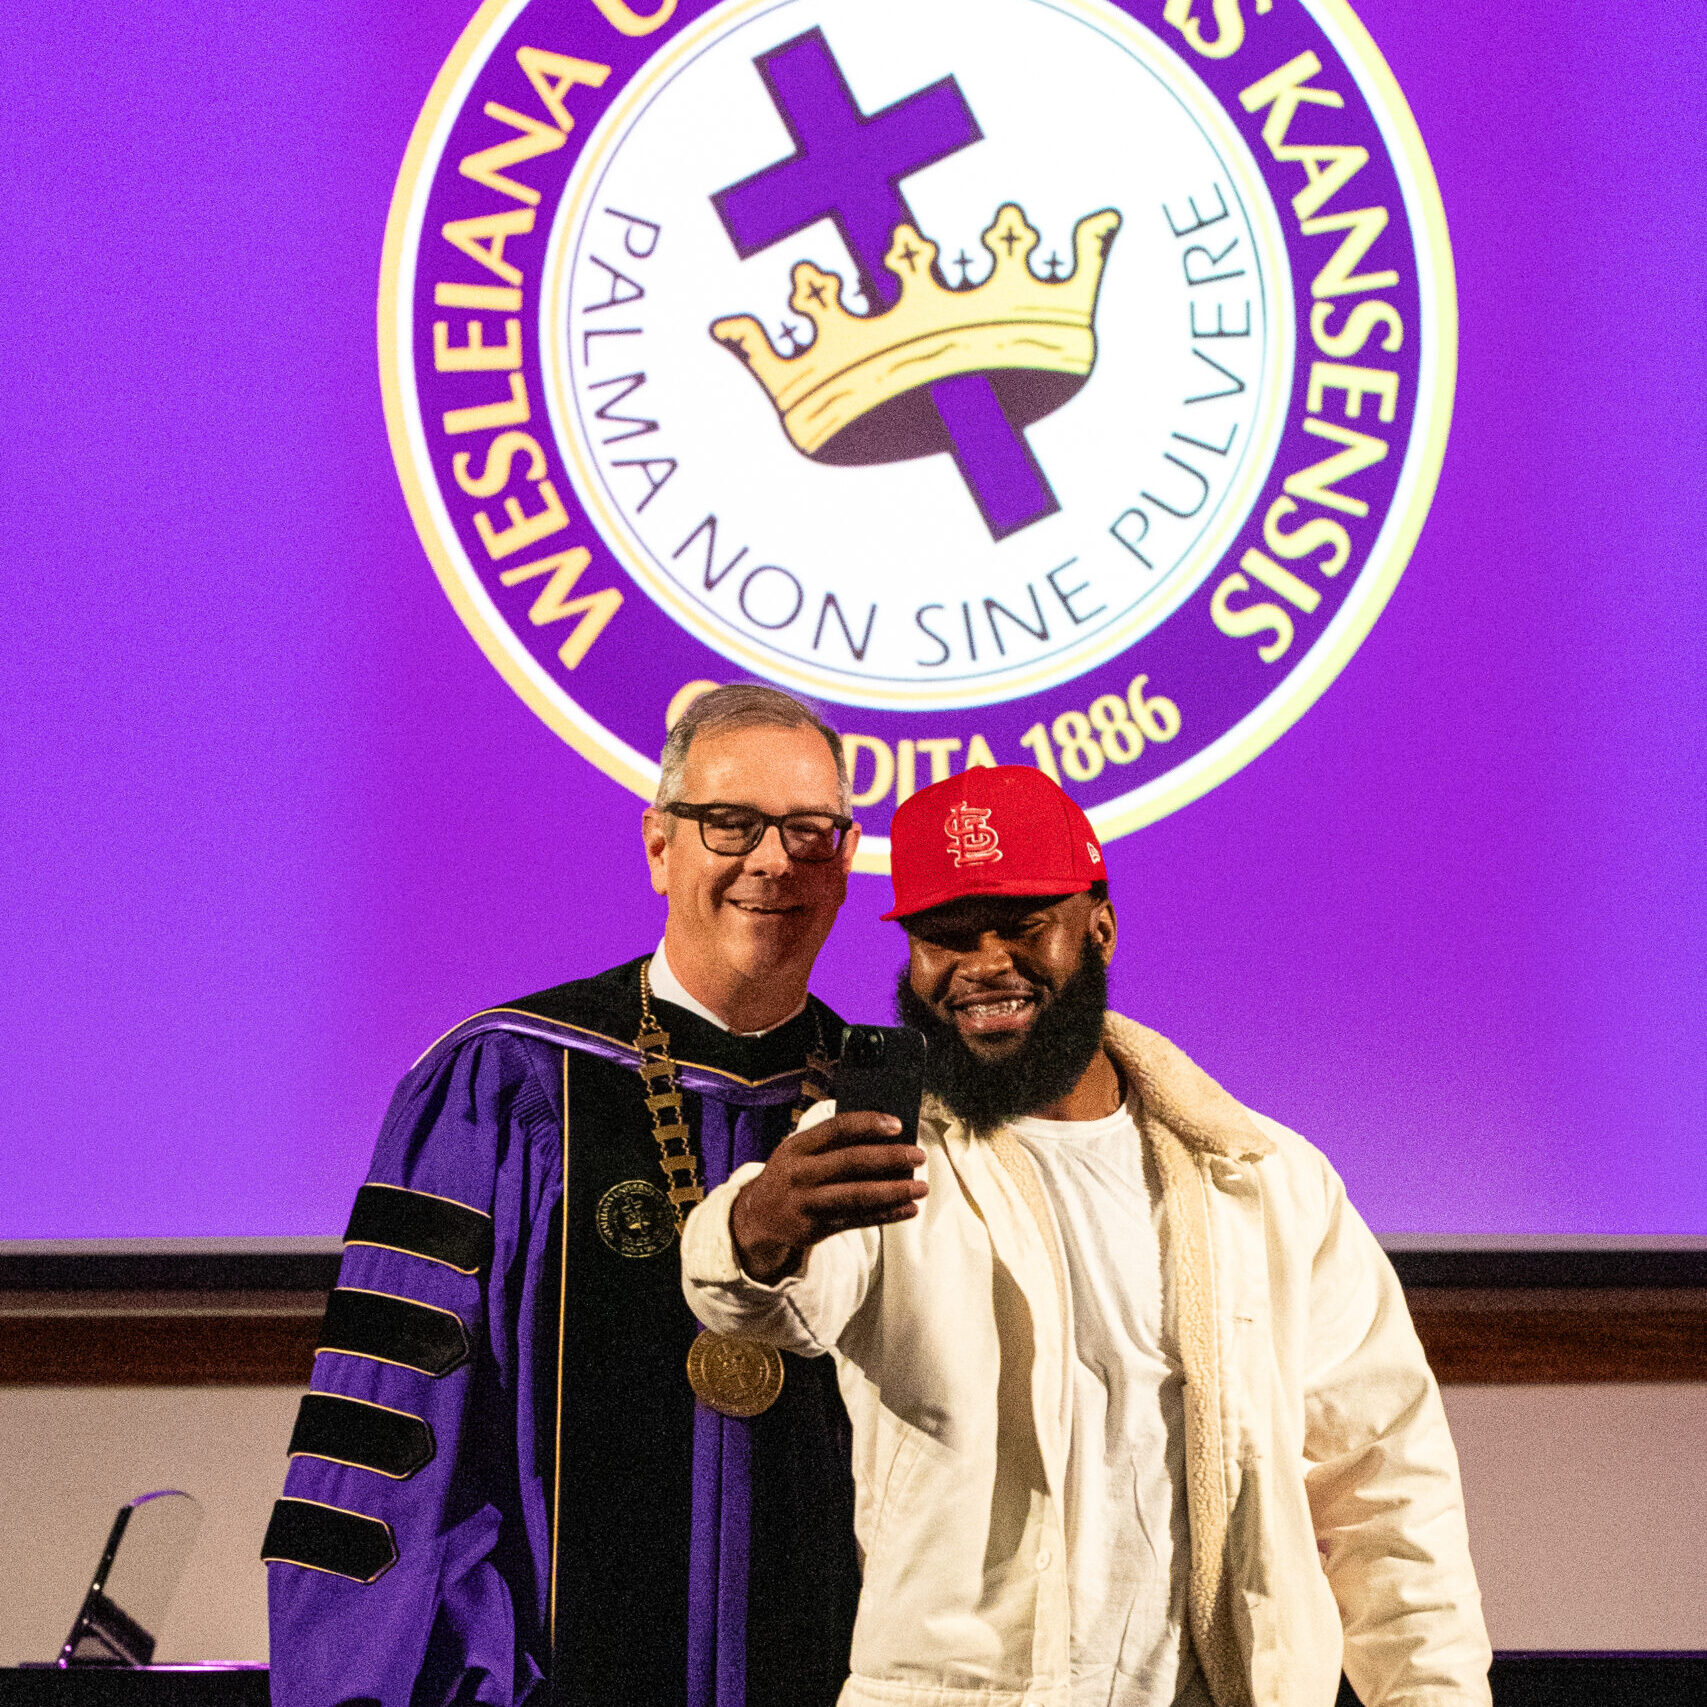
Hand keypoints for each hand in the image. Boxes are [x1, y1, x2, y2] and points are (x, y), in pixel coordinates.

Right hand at [730, 1111, 927, 1283]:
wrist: (757, 1218)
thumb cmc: (791, 1175)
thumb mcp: (798, 1152)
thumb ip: (832, 1145)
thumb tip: (886, 1139)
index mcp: (796, 1147)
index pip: (836, 1129)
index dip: (868, 1124)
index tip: (898, 1124)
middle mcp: (799, 1174)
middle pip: (850, 1162)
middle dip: (889, 1158)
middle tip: (918, 1155)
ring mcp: (807, 1204)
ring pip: (857, 1196)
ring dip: (893, 1191)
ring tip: (921, 1187)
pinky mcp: (815, 1229)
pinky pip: (858, 1221)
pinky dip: (887, 1215)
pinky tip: (909, 1209)